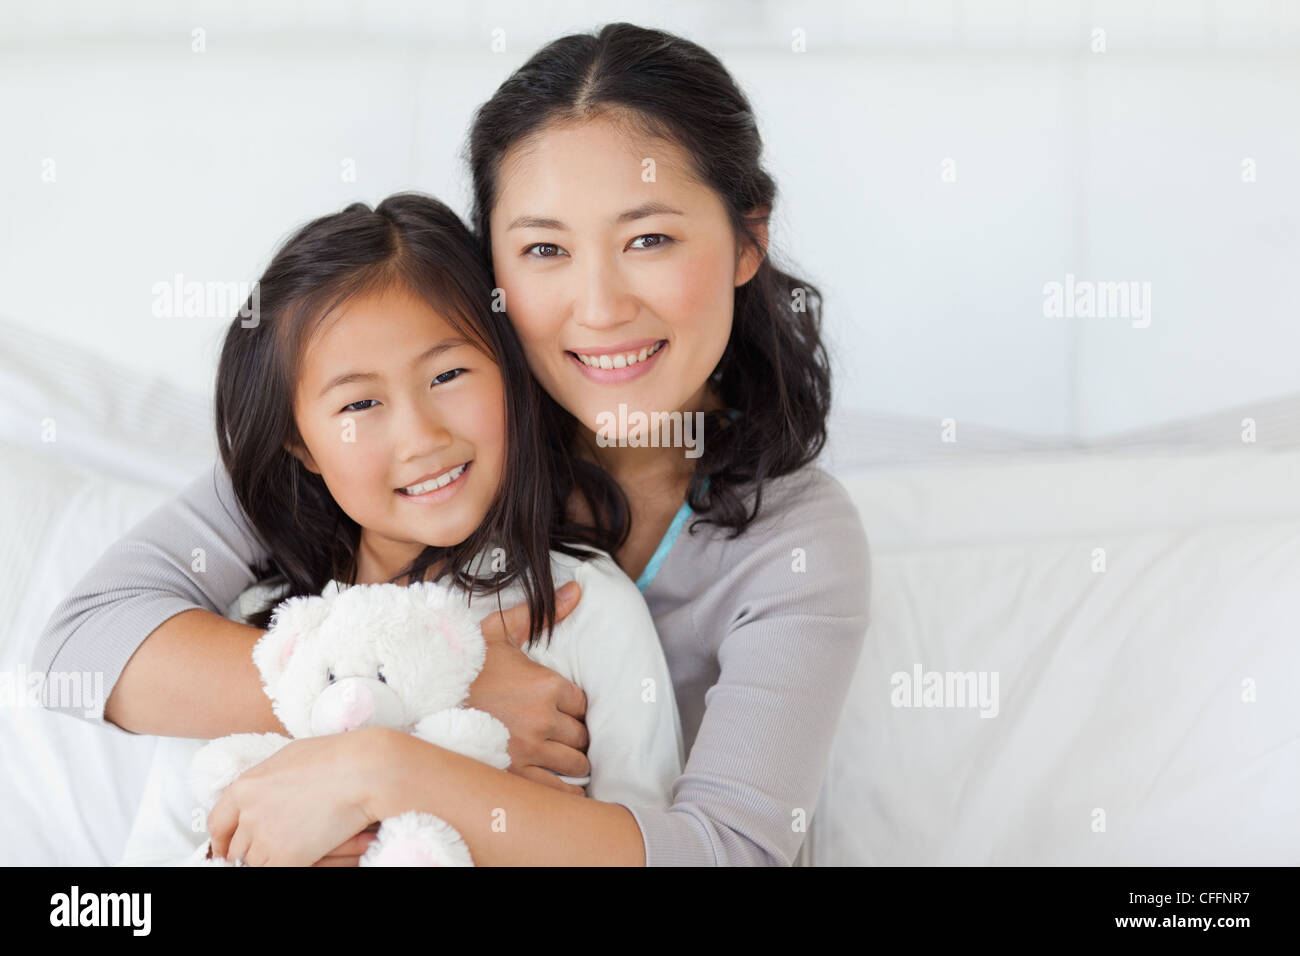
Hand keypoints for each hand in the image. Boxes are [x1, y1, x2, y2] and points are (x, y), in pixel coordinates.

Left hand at [207, 729, 379, 865]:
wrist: (361, 772)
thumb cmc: (333, 758)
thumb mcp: (287, 758)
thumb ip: (264, 781)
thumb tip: (260, 794)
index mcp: (245, 787)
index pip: (218, 823)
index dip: (221, 838)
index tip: (225, 846)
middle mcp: (249, 814)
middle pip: (237, 846)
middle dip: (249, 847)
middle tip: (266, 845)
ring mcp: (266, 837)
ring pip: (254, 861)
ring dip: (267, 857)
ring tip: (288, 847)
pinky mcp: (287, 857)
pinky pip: (271, 870)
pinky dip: (281, 865)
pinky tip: (296, 857)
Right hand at [471, 581, 589, 794]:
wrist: (420, 699)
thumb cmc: (460, 666)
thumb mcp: (498, 634)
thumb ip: (540, 614)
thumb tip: (577, 590)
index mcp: (545, 685)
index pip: (582, 704)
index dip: (572, 708)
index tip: (560, 710)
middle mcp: (543, 719)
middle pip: (580, 736)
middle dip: (572, 735)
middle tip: (557, 735)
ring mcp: (530, 751)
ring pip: (574, 763)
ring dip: (569, 762)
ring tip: (555, 758)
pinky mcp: (515, 776)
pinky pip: (558, 791)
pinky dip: (565, 792)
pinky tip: (560, 788)